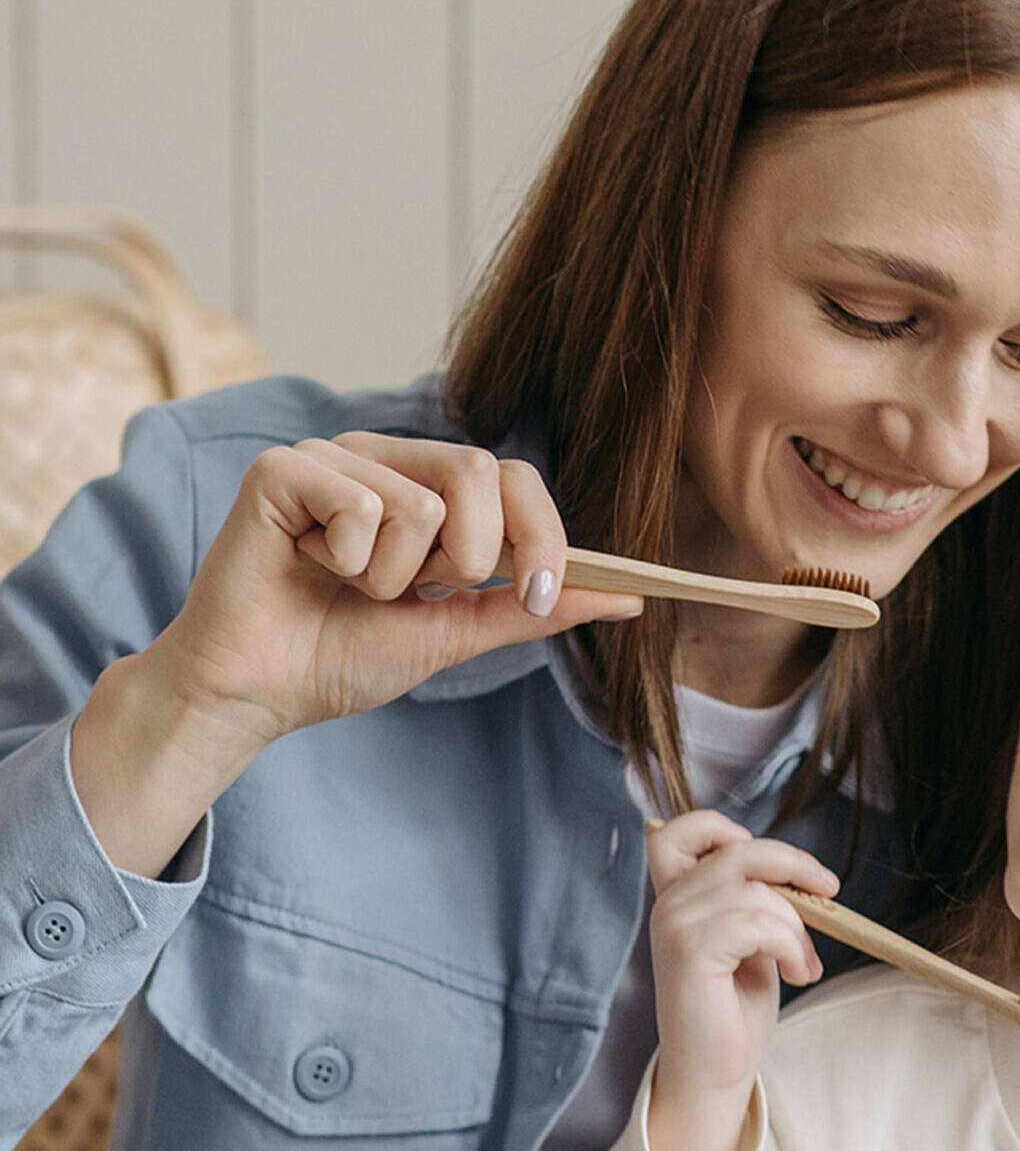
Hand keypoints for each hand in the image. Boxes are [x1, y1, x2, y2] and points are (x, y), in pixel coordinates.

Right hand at [70, 433, 641, 880]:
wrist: (258, 694)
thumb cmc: (344, 655)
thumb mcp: (459, 630)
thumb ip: (535, 606)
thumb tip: (629, 597)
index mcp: (430, 486)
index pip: (516, 475)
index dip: (543, 536)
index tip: (541, 595)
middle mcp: (386, 457)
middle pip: (480, 469)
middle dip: (472, 555)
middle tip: (419, 593)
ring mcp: (333, 456)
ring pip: (422, 501)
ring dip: (395, 575)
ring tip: (349, 585)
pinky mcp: (282, 469)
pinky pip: (360, 505)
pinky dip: (347, 561)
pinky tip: (308, 568)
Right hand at [644, 811, 838, 1150]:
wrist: (715, 1072)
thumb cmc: (734, 1007)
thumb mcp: (751, 938)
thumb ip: (755, 898)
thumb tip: (798, 872)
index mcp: (676, 898)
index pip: (675, 832)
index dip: (718, 826)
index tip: (768, 859)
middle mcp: (668, 905)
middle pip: (738, 850)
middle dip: (793, 866)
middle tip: (829, 892)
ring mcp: (675, 925)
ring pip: (758, 891)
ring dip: (797, 927)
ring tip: (805, 963)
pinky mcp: (690, 951)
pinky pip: (760, 922)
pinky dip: (791, 945)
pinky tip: (797, 973)